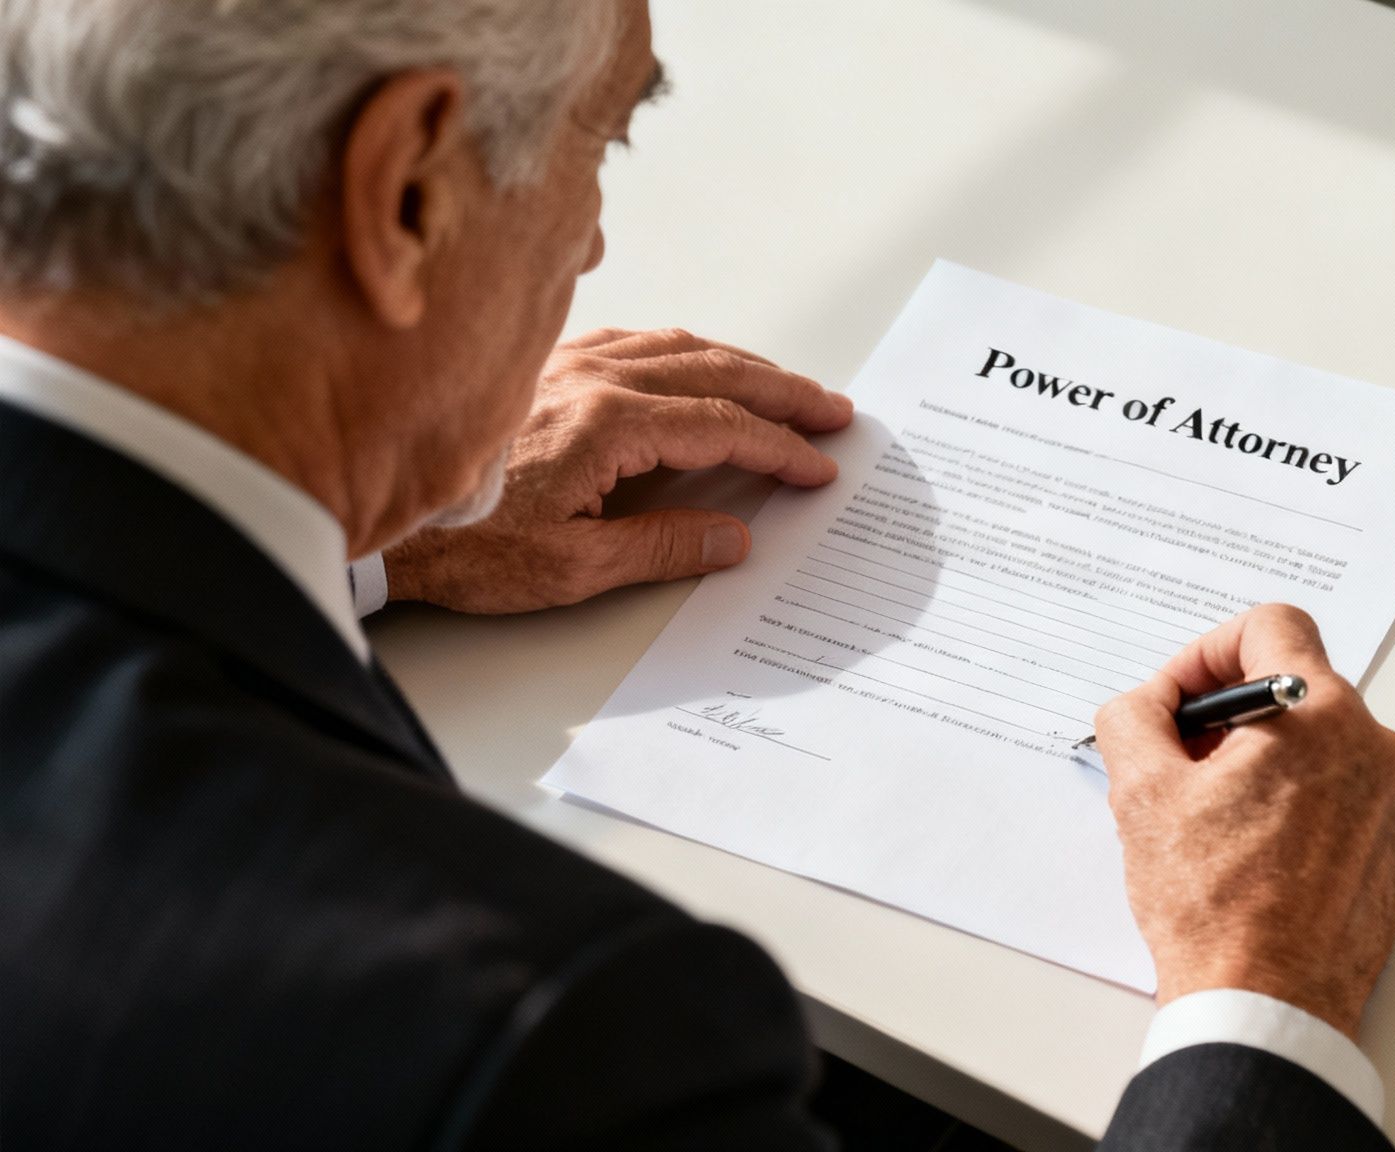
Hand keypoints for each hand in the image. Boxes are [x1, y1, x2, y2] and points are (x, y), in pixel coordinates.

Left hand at [385, 327, 854, 612]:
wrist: (377, 520)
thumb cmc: (465, 548)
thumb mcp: (575, 568)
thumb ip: (664, 548)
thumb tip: (733, 537)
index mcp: (608, 425)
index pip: (721, 425)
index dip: (779, 446)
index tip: (819, 465)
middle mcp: (592, 379)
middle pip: (713, 370)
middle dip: (781, 390)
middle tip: (832, 409)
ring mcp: (566, 366)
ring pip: (676, 346)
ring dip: (739, 364)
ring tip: (783, 386)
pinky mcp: (544, 370)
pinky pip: (634, 343)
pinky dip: (685, 352)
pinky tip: (697, 365)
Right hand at [1093, 604, 1394, 1033]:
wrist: (1268, 1009)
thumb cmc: (1214, 908)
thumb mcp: (1141, 793)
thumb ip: (1134, 718)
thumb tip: (1145, 705)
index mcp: (1319, 714)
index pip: (1272, 625)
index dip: (1210, 651)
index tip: (1181, 700)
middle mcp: (1375, 748)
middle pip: (1296, 690)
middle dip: (1231, 717)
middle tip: (1182, 765)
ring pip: (1322, 747)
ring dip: (1266, 764)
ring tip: (1215, 820)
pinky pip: (1346, 800)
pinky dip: (1300, 808)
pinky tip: (1255, 856)